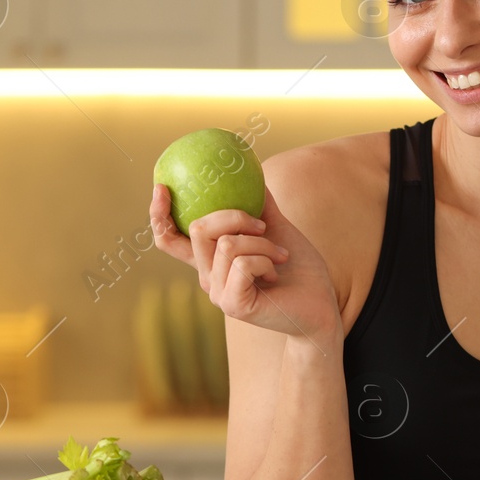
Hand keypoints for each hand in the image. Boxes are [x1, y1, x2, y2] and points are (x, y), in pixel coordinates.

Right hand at [149, 184, 341, 343]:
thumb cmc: (300, 271)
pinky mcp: (232, 305)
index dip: (158, 215)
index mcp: (211, 261)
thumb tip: (251, 173)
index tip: (162, 188)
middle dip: (234, 216)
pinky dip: (266, 260)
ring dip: (262, 242)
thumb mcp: (277, 230)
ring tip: (279, 256)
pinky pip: (242, 263)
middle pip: (198, 229)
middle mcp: (208, 277)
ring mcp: (217, 293)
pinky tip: (275, 275)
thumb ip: (260, 207)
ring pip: (226, 244)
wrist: (321, 305)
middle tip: (262, 225)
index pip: (170, 240)